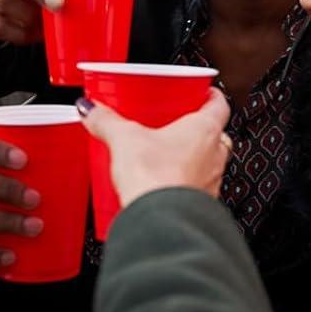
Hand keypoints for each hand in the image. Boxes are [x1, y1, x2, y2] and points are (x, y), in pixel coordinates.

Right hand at [79, 89, 232, 208]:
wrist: (163, 219)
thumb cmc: (157, 177)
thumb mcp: (125, 139)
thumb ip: (107, 121)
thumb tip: (92, 109)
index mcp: (206, 130)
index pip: (219, 105)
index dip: (212, 96)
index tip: (204, 92)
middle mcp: (215, 155)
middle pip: (215, 135)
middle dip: (199, 130)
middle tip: (179, 125)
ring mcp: (212, 181)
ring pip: (208, 163)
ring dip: (193, 158)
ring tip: (166, 156)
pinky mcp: (202, 204)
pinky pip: (197, 188)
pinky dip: (184, 183)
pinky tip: (163, 185)